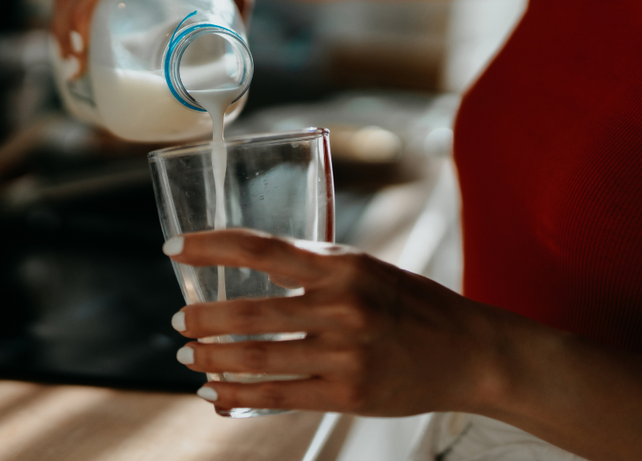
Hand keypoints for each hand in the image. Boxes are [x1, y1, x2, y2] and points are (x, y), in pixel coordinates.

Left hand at [164, 229, 503, 415]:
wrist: (468, 352)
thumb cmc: (409, 303)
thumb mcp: (364, 268)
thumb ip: (313, 267)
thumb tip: (252, 263)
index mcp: (342, 266)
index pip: (261, 249)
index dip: (211, 247)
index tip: (173, 248)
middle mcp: (342, 306)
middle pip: (249, 312)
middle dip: (202, 319)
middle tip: (178, 322)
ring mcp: (346, 354)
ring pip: (257, 358)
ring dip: (212, 359)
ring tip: (189, 357)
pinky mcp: (349, 394)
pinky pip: (279, 395)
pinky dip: (239, 395)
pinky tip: (216, 395)